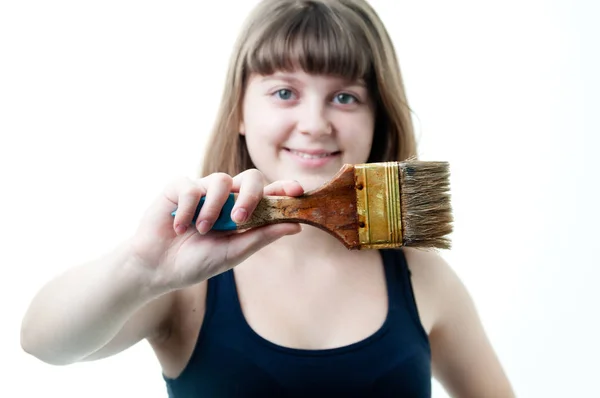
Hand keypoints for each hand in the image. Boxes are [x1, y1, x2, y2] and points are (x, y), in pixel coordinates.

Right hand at [129, 169, 302, 290]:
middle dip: (251, 195)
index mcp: (243, 212)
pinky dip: (188, 208)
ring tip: (202, 230)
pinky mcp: (178, 188)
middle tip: (241, 218)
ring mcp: (203, 190)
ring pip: (221, 180)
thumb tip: (297, 226)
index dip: (284, 189)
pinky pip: (192, 186)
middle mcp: (226, 197)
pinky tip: (180, 227)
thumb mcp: (234, 252)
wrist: (158, 269)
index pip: (268, 194)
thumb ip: (262, 236)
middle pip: (250, 177)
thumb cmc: (196, 262)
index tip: (298, 190)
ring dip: (214, 208)